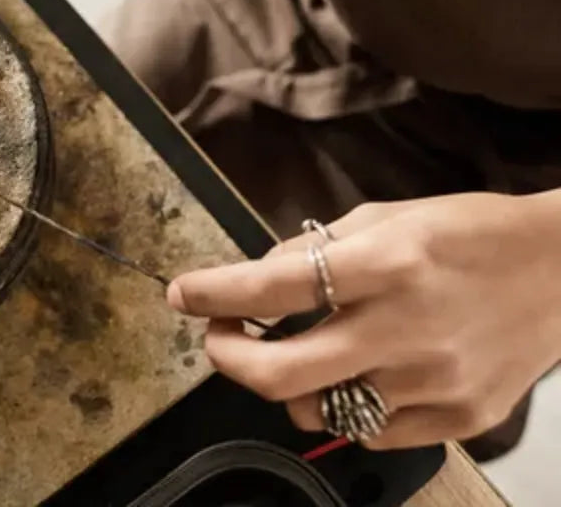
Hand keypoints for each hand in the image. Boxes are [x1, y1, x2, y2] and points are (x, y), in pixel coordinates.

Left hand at [168, 191, 560, 448]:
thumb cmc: (469, 234)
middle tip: (219, 335)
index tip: (182, 293)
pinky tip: (356, 373)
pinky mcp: (458, 419)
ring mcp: (433, 383)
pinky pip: (368, 433)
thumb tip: (255, 278)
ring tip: (295, 351)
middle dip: (226, 357)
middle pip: (280, 374)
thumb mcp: (387, 217)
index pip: (273, 286)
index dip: (214, 294)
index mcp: (388, 264)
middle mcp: (407, 329)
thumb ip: (316, 249)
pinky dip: (346, 405)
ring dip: (285, 383)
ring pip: (316, 411)